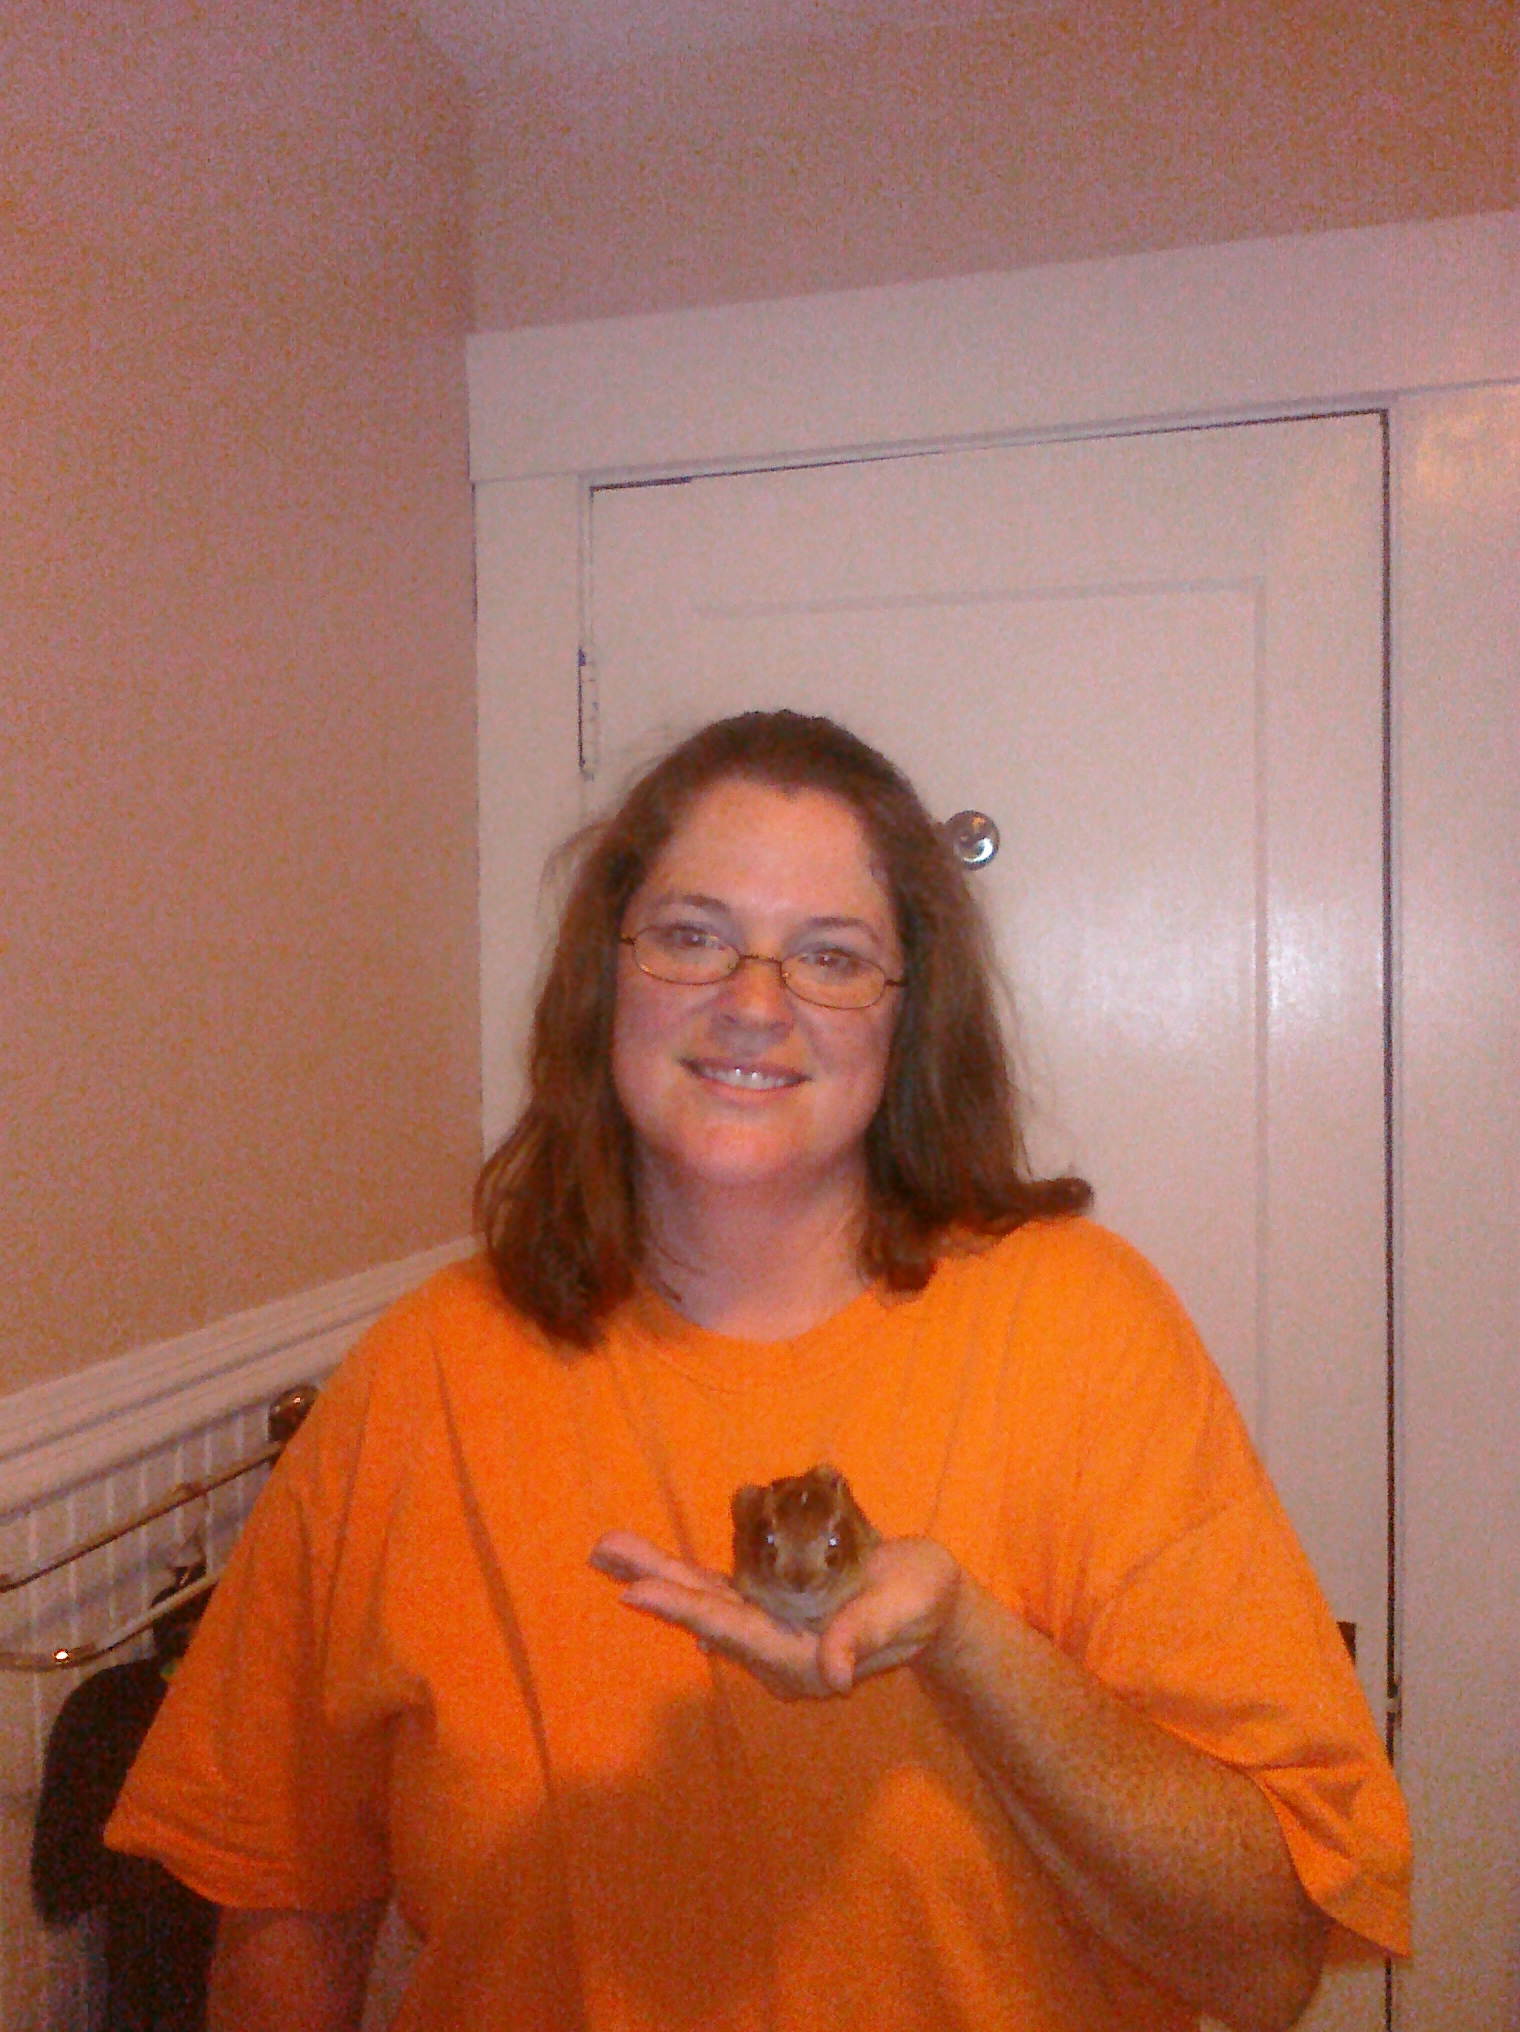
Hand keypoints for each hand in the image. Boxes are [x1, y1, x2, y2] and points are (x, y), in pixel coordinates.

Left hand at [588, 1530, 961, 1699]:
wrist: (932, 1601)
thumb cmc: (922, 1602)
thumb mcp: (903, 1611)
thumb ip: (864, 1636)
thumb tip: (830, 1671)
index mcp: (801, 1661)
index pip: (734, 1632)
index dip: (684, 1608)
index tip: (636, 1591)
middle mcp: (774, 1650)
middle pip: (705, 1615)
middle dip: (654, 1584)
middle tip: (603, 1555)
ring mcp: (769, 1628)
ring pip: (704, 1600)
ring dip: (657, 1574)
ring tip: (607, 1549)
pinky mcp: (771, 1604)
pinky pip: (719, 1589)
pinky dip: (684, 1574)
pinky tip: (648, 1563)